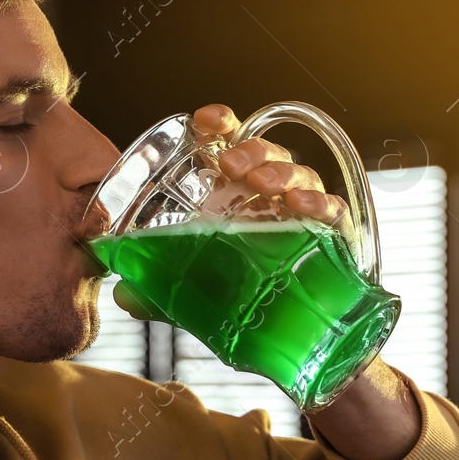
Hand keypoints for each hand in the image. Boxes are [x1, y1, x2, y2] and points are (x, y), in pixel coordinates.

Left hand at [110, 103, 350, 321]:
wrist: (294, 338)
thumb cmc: (245, 297)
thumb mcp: (194, 293)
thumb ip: (159, 290)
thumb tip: (124, 295)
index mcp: (237, 196)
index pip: (231, 146)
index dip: (221, 125)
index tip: (206, 121)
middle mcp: (271, 197)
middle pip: (267, 155)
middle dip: (252, 150)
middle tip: (232, 166)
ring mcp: (303, 215)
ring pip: (300, 175)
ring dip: (282, 173)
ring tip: (263, 185)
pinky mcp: (332, 238)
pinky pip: (334, 211)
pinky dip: (321, 204)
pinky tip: (302, 209)